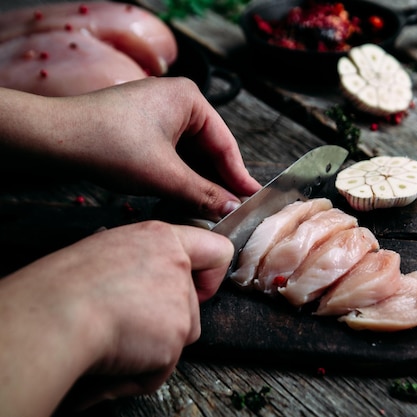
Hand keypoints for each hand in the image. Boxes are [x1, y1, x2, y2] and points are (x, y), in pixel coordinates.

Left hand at [0, 78, 260, 219]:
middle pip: (208, 148)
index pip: (225, 144)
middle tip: (234, 208)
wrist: (55, 138)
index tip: (253, 200)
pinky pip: (171, 152)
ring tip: (210, 208)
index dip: (239, 177)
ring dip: (197, 180)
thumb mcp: (165, 175)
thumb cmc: (110, 146)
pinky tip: (184, 196)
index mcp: (190, 99)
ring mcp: (157, 111)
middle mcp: (177, 99)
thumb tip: (233, 209)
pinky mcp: (141, 125)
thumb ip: (204, 194)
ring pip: (189, 153)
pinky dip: (178, 174)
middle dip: (217, 180)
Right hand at [0, 221, 232, 414]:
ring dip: (152, 347)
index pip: (216, 250)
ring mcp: (181, 305)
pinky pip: (160, 368)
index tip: (194, 286)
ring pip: (179, 337)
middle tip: (128, 323)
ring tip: (113, 339)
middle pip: (193, 305)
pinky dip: (138, 373)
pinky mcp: (175, 340)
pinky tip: (112, 360)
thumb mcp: (107, 253)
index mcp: (162, 239)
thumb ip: (141, 263)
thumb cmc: (65, 285)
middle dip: (167, 322)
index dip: (210, 273)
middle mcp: (178, 268)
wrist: (56, 315)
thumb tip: (142, 283)